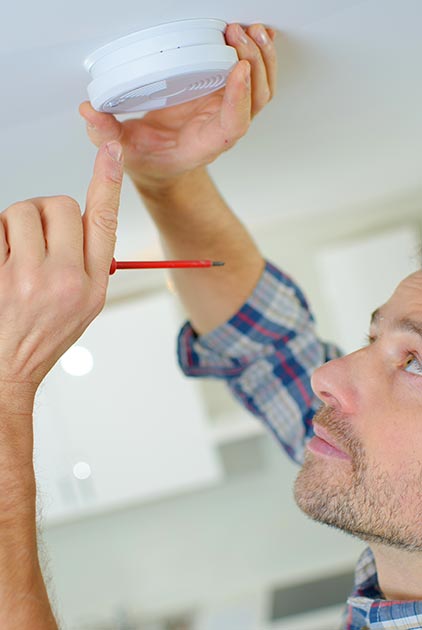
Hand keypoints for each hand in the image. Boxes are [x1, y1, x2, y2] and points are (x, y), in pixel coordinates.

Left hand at [0, 141, 122, 402]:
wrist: (7, 365)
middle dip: (47, 214)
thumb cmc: (45, 334)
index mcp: (91, 284)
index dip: (108, 181)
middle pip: (59, 205)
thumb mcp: (87, 305)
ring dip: (17, 225)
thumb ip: (90, 261)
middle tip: (39, 241)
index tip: (112, 151)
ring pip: (22, 211)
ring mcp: (25, 277)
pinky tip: (2, 264)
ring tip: (16, 256)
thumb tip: (81, 221)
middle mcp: (62, 279)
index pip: (104, 221)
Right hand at [79, 23, 276, 191]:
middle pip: (255, 100)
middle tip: (237, 33)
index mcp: (204, 144)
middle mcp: (221, 127)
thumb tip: (89, 111)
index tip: (237, 69)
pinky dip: (257, 55)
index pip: (233, 124)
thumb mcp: (124, 151)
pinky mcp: (224, 96)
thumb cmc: (151, 160)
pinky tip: (253, 34)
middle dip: (254, 64)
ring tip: (249, 29)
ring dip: (260, 57)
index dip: (239, 98)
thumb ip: (107, 134)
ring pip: (260, 87)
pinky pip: (251, 77)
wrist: (163, 165)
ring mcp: (226, 111)